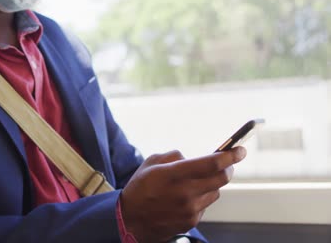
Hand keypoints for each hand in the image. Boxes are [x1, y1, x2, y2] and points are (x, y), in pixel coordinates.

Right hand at [120, 147, 246, 242]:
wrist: (131, 220)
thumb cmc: (140, 188)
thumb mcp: (151, 163)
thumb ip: (174, 157)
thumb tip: (192, 158)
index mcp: (173, 174)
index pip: (211, 164)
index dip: (230, 156)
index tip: (240, 150)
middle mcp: (184, 193)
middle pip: (222, 178)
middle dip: (227, 167)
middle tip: (226, 163)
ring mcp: (189, 209)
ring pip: (215, 191)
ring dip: (212, 183)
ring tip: (195, 182)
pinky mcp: (191, 221)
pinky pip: (206, 204)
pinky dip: (202, 197)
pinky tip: (186, 197)